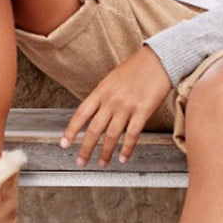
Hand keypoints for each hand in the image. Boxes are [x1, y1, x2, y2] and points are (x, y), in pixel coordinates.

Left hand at [60, 46, 171, 166]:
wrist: (158, 59)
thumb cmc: (136, 68)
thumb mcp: (112, 79)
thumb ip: (103, 96)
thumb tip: (95, 112)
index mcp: (101, 91)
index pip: (80, 114)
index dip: (71, 131)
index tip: (64, 144)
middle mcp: (111, 100)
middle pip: (93, 130)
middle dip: (85, 149)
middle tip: (81, 162)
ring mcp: (126, 106)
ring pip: (111, 135)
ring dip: (105, 152)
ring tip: (102, 163)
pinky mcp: (143, 111)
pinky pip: (132, 135)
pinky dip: (126, 149)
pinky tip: (123, 157)